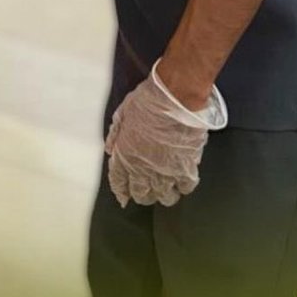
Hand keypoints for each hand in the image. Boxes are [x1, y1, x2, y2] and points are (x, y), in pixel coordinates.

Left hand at [104, 59, 227, 207]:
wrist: (175, 100)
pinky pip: (185, 188)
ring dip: (163, 195)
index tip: (123, 196)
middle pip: (142, 195)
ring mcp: (167, 172)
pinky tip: (182, 182)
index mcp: (125, 156)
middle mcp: (144, 170)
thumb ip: (115, 136)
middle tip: (146, 192)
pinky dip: (183, 187)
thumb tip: (110, 150)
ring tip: (165, 190)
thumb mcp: (122, 115)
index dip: (121, 191)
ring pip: (164, 197)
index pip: (119, 183)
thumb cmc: (147, 103)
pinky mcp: (187, 168)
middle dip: (142, 195)